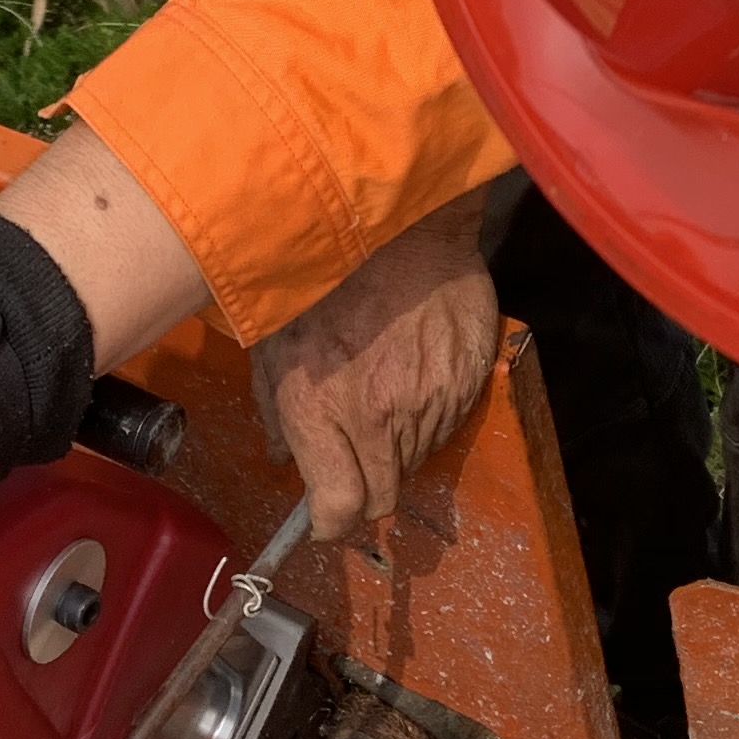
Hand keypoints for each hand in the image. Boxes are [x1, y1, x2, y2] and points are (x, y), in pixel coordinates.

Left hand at [251, 186, 501, 539]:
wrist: (396, 217)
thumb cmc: (320, 272)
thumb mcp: (271, 339)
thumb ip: (275, 407)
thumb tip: (282, 456)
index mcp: (323, 410)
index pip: (340, 507)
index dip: (331, 521)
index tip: (324, 516)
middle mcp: (380, 416)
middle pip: (382, 497)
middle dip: (362, 490)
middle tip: (350, 461)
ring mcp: (429, 399)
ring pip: (415, 460)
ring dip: (394, 449)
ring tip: (377, 398)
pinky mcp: (466, 379)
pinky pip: (446, 423)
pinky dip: (426, 416)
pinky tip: (407, 374)